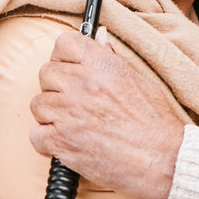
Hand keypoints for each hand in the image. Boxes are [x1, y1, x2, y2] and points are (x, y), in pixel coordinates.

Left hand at [27, 31, 185, 198]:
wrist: (162, 160)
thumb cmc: (155, 123)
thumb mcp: (138, 80)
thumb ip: (110, 58)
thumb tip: (98, 38)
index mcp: (102, 66)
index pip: (65, 44)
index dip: (64, 55)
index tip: (70, 66)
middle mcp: (82, 85)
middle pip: (46, 73)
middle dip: (56, 86)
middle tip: (73, 100)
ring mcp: (69, 114)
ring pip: (38, 104)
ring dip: (50, 114)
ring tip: (72, 123)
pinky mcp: (62, 143)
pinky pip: (36, 135)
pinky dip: (47, 142)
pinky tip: (67, 142)